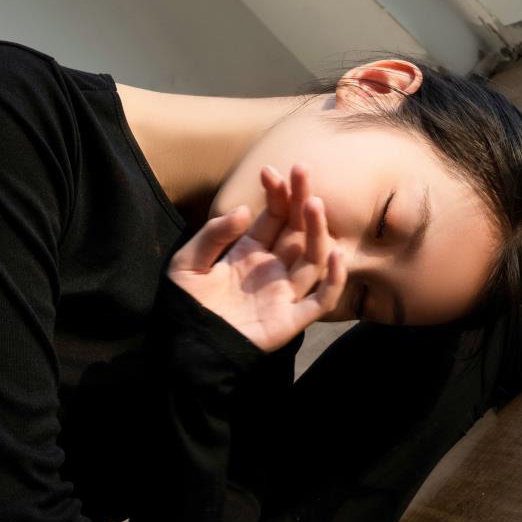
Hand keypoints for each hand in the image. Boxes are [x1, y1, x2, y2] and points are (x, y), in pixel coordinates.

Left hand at [166, 161, 347, 353]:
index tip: (270, 171)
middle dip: (301, 200)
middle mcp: (272, 269)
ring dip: (317, 230)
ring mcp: (284, 293)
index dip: (275, 194)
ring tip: (314, 203)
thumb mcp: (187, 264)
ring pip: (312, 258)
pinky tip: (336, 254)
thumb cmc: (186, 308)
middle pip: (296, 230)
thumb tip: (243, 210)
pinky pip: (322, 300)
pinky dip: (336, 280)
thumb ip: (213, 236)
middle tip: (303, 169)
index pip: (272, 217)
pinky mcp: (291, 319)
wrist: (185, 351)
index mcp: (249, 252)